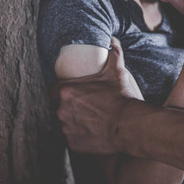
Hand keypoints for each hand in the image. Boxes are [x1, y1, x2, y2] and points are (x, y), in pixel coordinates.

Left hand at [54, 38, 141, 154]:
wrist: (129, 125)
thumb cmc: (121, 97)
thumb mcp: (117, 71)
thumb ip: (113, 52)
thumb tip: (113, 40)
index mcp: (66, 91)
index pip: (54, 90)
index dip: (63, 91)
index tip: (74, 92)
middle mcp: (61, 110)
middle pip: (60, 107)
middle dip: (71, 107)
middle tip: (88, 107)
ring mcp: (66, 128)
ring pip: (66, 124)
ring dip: (75, 122)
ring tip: (92, 120)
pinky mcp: (73, 144)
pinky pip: (72, 139)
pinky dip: (80, 137)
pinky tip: (93, 132)